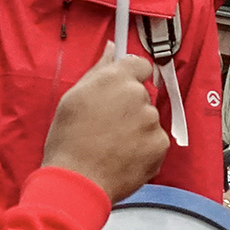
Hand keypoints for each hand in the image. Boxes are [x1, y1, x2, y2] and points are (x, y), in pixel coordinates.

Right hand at [45, 54, 166, 201]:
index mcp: (115, 78)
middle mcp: (137, 95)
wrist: (77, 180)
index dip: (132, 77)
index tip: (121, 91)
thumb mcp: (73, 97)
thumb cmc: (68, 139)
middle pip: (142, 95)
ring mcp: (151, 120)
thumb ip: (98, 70)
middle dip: (130, 107)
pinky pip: (155, 141)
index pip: (140, 65)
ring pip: (148, 119)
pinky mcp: (160, 145)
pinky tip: (124, 157)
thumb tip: (112, 48)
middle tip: (107, 126)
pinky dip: (144, 149)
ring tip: (113, 146)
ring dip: (137, 129)